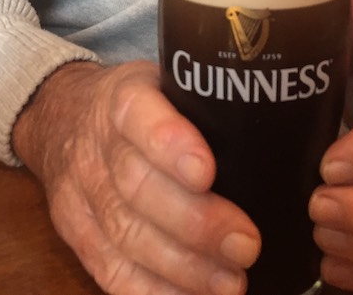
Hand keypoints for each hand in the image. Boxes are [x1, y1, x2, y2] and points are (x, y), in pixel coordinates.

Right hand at [12, 60, 259, 294]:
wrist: (61, 117)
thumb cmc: (142, 102)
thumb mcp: (165, 78)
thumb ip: (208, 100)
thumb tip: (291, 128)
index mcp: (122, 97)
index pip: (139, 116)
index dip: (170, 144)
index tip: (208, 171)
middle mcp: (97, 145)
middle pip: (137, 187)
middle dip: (195, 222)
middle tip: (246, 245)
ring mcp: (80, 193)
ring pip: (125, 234)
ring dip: (183, 268)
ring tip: (232, 284)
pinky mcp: (75, 234)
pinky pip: (109, 271)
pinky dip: (152, 292)